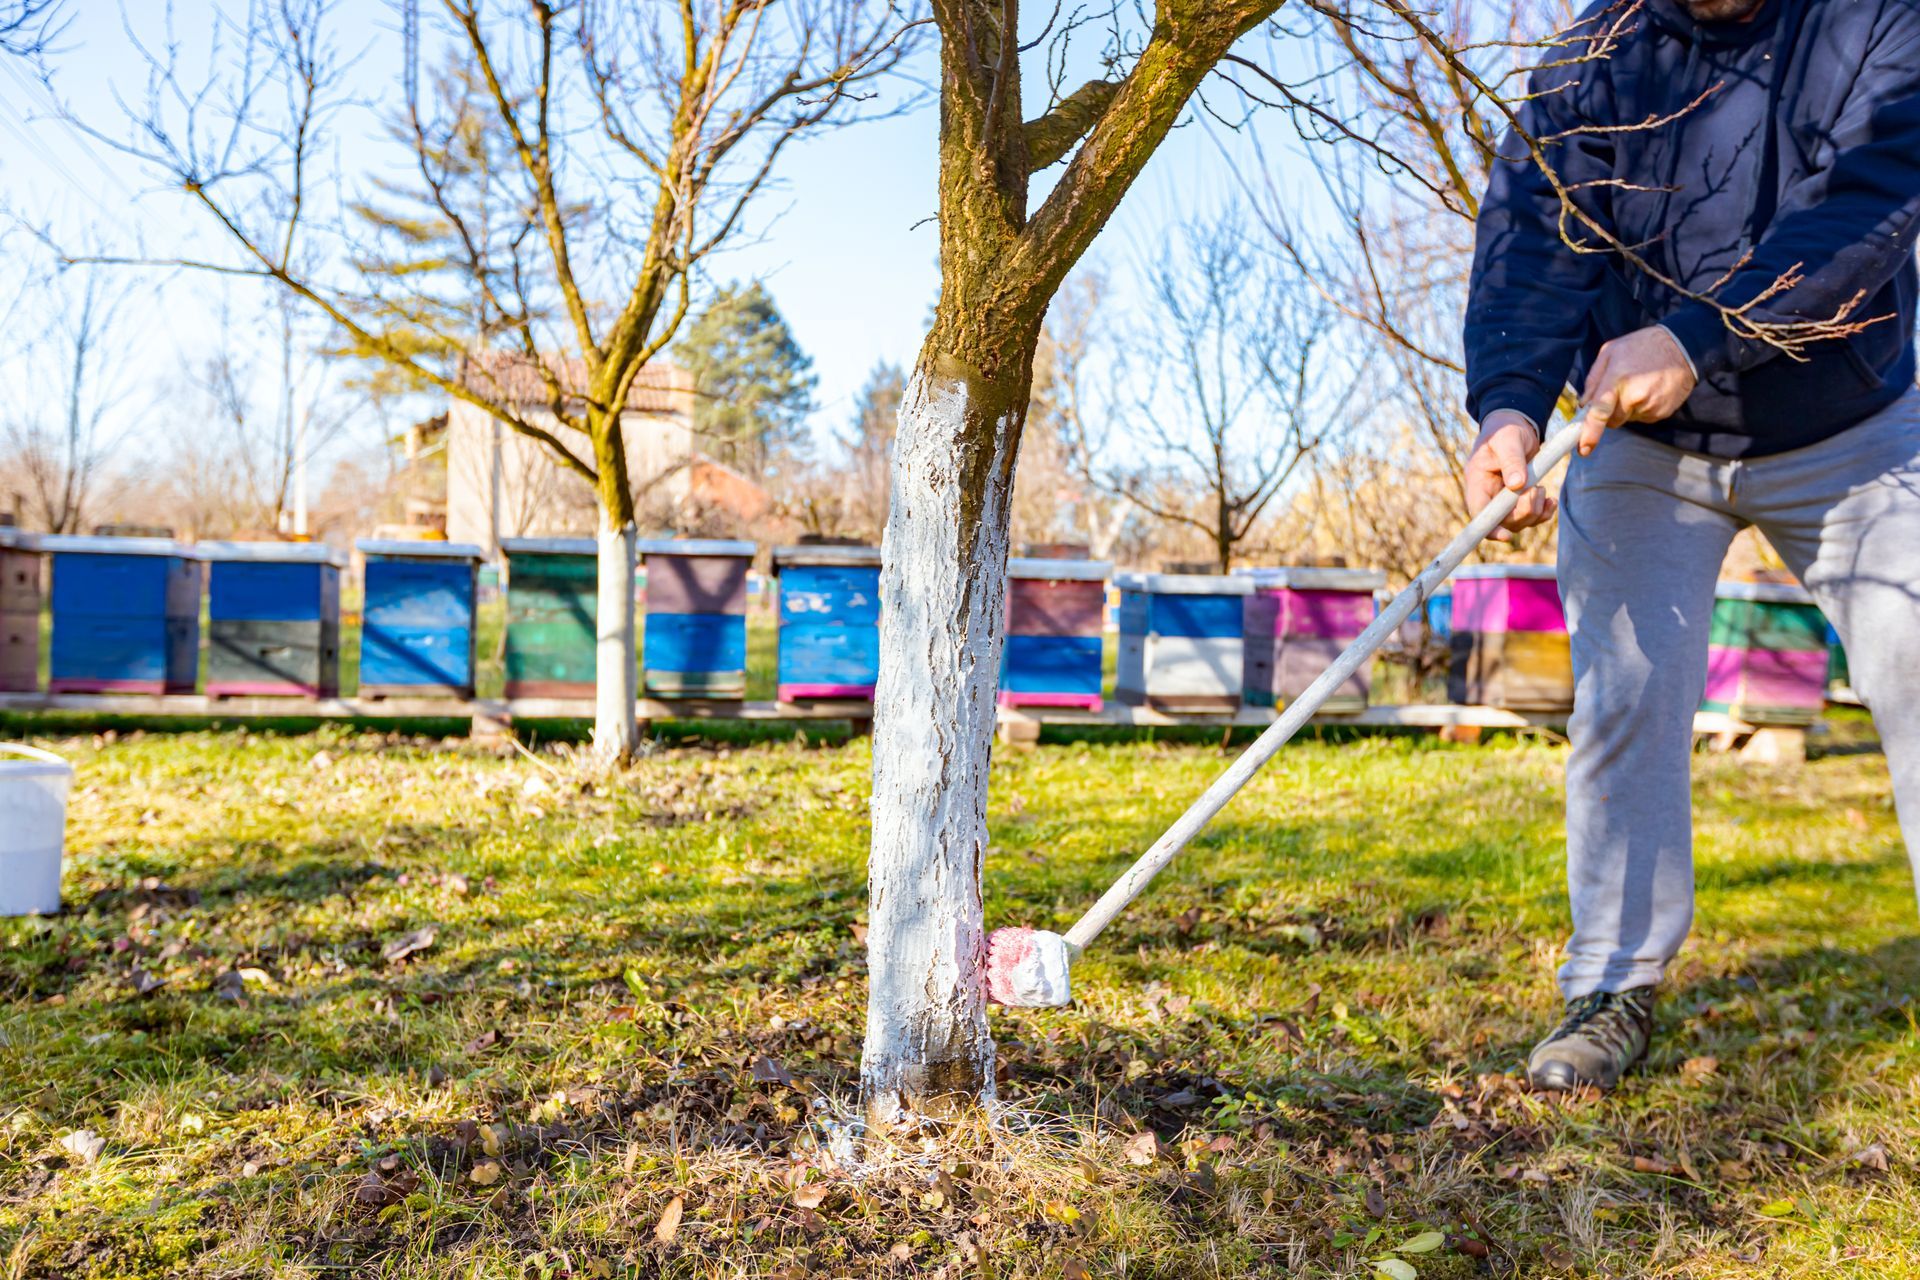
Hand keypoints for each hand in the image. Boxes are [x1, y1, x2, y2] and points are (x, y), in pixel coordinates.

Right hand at [1466, 409, 1553, 542]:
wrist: (1515, 426)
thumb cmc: (1506, 430)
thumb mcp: (1508, 440)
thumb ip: (1512, 460)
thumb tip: (1517, 484)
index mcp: (1477, 482)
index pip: (1479, 513)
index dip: (1490, 528)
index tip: (1506, 536)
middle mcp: (1488, 495)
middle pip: (1502, 521)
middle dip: (1524, 512)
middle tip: (1536, 489)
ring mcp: (1503, 500)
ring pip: (1518, 522)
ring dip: (1535, 511)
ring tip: (1542, 488)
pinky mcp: (1518, 500)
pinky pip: (1531, 517)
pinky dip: (1544, 513)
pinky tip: (1550, 500)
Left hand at [1578, 325, 1697, 453]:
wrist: (1682, 348)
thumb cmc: (1642, 346)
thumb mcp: (1610, 352)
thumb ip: (1593, 379)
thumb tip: (1584, 404)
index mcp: (1617, 380)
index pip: (1599, 412)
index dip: (1590, 432)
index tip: (1584, 448)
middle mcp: (1634, 396)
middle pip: (1612, 421)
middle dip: (1610, 413)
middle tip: (1618, 392)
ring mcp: (1650, 406)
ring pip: (1627, 419)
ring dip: (1627, 409)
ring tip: (1638, 385)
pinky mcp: (1661, 412)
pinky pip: (1642, 418)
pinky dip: (1640, 408)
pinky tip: (1649, 390)